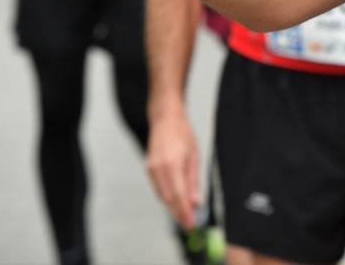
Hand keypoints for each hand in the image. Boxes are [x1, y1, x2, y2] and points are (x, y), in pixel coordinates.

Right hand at [146, 104, 199, 228]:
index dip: (184, 212)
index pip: (178, 195)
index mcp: (172, 164)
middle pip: (168, 199)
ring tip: (185, 216)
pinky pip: (159, 188)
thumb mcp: (194, 156)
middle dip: (179, 214)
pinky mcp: (148, 169)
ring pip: (162, 195)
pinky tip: (176, 201)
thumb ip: (193, 181)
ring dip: (173, 207)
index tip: (191, 224)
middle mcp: (158, 169)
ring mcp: (151, 169)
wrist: (165, 120)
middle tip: (189, 225)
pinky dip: (167, 197)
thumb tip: (195, 202)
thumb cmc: (183, 134)